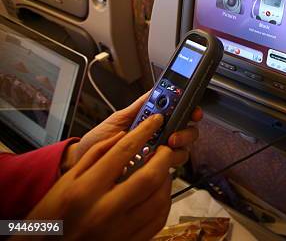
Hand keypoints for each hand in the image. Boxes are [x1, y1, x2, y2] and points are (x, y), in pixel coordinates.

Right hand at [26, 115, 178, 240]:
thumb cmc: (53, 217)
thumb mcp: (67, 181)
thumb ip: (97, 155)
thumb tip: (123, 136)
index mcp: (85, 191)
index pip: (124, 152)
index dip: (144, 132)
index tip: (155, 121)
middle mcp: (104, 211)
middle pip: (149, 176)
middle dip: (163, 157)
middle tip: (164, 149)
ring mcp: (119, 231)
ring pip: (159, 199)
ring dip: (166, 179)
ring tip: (162, 170)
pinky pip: (159, 219)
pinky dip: (164, 201)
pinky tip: (158, 192)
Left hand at [62, 90, 202, 171]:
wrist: (82, 163)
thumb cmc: (98, 142)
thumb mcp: (117, 119)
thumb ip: (137, 107)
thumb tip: (155, 90)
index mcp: (152, 122)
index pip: (179, 113)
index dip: (191, 109)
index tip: (192, 110)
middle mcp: (159, 138)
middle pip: (187, 131)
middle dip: (186, 131)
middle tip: (173, 134)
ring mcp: (157, 155)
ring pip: (182, 150)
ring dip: (178, 147)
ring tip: (164, 146)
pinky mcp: (152, 173)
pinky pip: (169, 169)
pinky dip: (167, 164)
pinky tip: (156, 161)